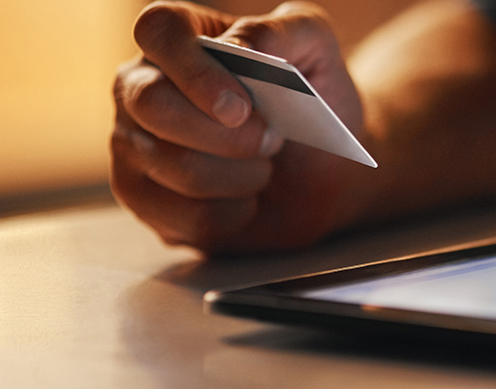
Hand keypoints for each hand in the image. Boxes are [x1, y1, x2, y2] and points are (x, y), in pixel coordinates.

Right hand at [111, 1, 371, 252]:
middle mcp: (140, 85)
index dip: (196, 69)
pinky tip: (247, 199)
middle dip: (227, 134)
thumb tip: (238, 46)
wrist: (328, 170)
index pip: (157, 29)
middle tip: (273, 140)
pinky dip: (236, 213)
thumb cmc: (315, 102)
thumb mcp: (318, 50)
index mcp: (179, 38)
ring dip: (243, 174)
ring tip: (264, 166)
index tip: (240, 106)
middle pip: (153, 103)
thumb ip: (285, 30)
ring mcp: (132, 143)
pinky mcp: (142, 197)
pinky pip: (185, 216)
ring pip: (176, 166)